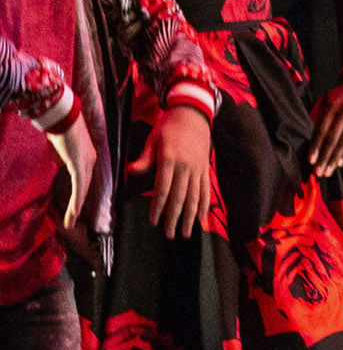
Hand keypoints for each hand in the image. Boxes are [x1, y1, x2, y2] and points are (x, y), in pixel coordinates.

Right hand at [45, 118, 98, 264]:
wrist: (63, 112)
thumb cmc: (61, 126)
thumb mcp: (63, 145)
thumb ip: (65, 157)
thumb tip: (61, 164)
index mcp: (89, 158)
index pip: (90, 183)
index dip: (87, 198)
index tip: (89, 212)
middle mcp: (91, 162)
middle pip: (90, 189)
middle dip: (87, 208)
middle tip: (87, 225)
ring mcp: (87, 162)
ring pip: (84, 191)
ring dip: (78, 209)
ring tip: (73, 224)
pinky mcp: (80, 163)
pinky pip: (80, 186)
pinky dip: (77, 201)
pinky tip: (75, 212)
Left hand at [130, 105, 215, 238]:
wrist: (193, 115)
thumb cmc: (168, 126)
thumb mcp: (153, 139)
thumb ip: (144, 158)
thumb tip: (131, 172)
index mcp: (170, 160)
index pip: (163, 189)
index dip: (158, 207)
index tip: (154, 221)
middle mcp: (186, 167)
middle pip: (179, 198)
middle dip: (174, 218)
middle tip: (170, 235)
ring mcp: (198, 169)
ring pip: (194, 197)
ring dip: (190, 217)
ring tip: (186, 232)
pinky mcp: (205, 169)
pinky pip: (205, 190)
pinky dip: (203, 205)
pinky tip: (201, 218)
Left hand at [307, 80, 342, 176]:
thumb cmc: (340, 94)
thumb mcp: (326, 100)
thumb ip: (320, 117)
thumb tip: (311, 138)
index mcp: (333, 106)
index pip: (323, 131)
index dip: (316, 147)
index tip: (311, 160)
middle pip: (334, 140)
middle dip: (325, 157)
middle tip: (319, 172)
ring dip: (335, 159)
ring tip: (328, 171)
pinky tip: (340, 163)